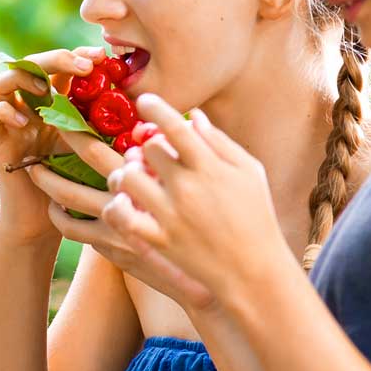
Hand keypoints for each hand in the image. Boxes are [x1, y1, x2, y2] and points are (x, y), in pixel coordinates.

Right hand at [0, 45, 108, 244]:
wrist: (46, 221)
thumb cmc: (76, 186)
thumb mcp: (95, 146)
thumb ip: (107, 122)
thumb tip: (142, 101)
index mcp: (51, 104)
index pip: (58, 66)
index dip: (76, 55)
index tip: (101, 57)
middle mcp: (26, 109)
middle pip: (28, 65)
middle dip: (55, 59)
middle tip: (83, 67)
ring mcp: (8, 125)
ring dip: (21, 77)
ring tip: (46, 88)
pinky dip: (5, 112)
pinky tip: (26, 123)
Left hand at [106, 94, 290, 310]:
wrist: (253, 270)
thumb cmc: (256, 216)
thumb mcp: (250, 173)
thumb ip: (220, 142)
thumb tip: (193, 116)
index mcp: (211, 167)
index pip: (175, 127)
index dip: (155, 107)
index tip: (143, 100)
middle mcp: (187, 188)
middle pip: (147, 149)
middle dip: (143, 145)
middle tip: (144, 150)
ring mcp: (170, 215)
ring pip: (126, 177)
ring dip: (124, 173)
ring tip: (129, 176)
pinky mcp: (158, 240)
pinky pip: (121, 217)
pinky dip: (114, 206)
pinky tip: (120, 203)